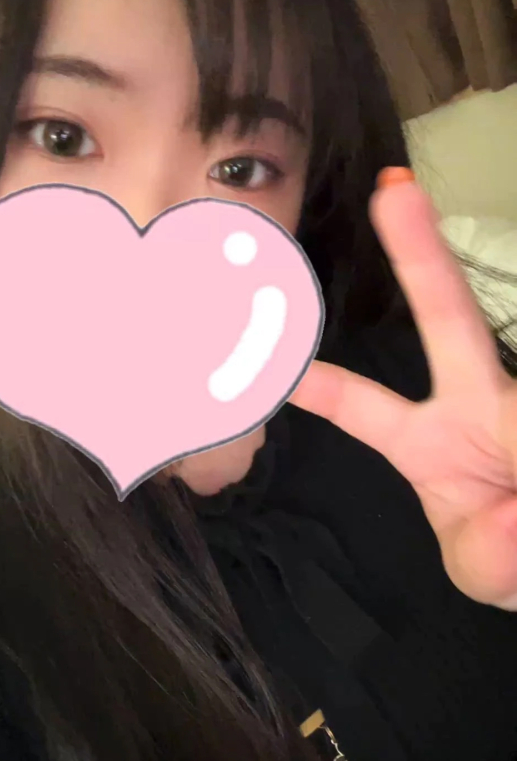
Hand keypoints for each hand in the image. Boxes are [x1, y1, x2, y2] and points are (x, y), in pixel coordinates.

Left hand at [289, 169, 516, 609]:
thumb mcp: (485, 568)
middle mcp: (480, 404)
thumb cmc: (510, 547)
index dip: (318, 381)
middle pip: (452, 320)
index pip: (364, 407)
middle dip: (422, 256)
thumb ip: (488, 556)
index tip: (267, 347)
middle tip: (394, 192)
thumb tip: (515, 520)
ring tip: (514, 515)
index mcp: (431, 441)